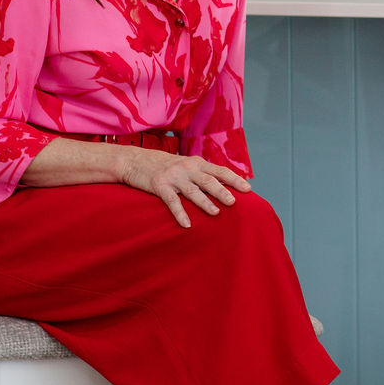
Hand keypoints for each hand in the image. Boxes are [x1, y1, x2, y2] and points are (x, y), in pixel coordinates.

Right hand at [120, 150, 252, 228]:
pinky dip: (180, 213)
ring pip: (193, 191)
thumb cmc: (165, 165)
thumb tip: (222, 186)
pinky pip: (172, 201)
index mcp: (197, 163)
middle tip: (234, 202)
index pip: (220, 171)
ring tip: (216, 212)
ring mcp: (173, 177)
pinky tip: (187, 224)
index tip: (248, 189)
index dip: (234, 179)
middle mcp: (187, 168)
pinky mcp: (159, 185)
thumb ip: (201, 173)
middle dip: (222, 191)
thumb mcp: (185, 164)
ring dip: (205, 202)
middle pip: (209, 180)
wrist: (135, 160)